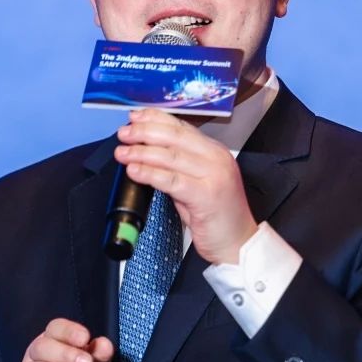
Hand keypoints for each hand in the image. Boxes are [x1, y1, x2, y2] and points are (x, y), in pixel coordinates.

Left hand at [113, 108, 258, 264]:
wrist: (238, 244)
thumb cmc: (217, 217)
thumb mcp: (196, 184)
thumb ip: (177, 167)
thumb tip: (146, 153)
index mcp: (214, 152)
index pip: (182, 127)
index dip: (155, 119)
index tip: (135, 117)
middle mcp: (216, 159)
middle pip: (175, 137)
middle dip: (145, 132)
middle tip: (124, 134)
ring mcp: (214, 176)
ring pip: (171, 156)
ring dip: (142, 152)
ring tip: (123, 152)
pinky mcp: (207, 196)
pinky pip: (173, 181)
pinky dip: (150, 174)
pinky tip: (135, 171)